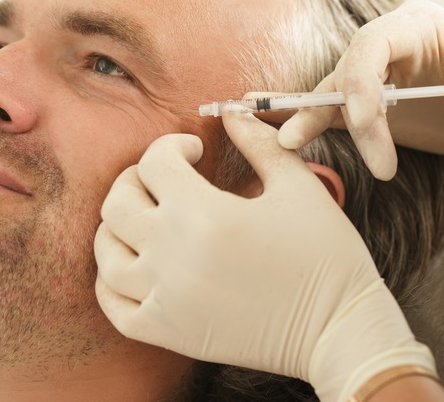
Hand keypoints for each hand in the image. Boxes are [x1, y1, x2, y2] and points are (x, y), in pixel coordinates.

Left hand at [94, 114, 434, 401]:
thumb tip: (230, 112)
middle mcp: (174, 255)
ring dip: (116, 227)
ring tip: (143, 220)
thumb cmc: (326, 254)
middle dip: (136, 178)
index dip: (172, 144)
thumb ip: (259, 142)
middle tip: (163, 179)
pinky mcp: (169, 332)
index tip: (194, 150)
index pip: (154, 162)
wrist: (337, 329)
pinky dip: (110, 282)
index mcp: (205, 213)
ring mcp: (166, 298)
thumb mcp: (299, 186)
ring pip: (106, 253)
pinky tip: (131, 266)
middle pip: (118, 203)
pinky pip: (113, 307)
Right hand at [275, 0, 443, 196]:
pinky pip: (334, 113)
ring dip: (307, 119)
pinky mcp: (371, 105)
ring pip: (331, 93)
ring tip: (285, 143)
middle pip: (346, 72)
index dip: (360, 86)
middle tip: (340, 154)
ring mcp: (377, 75)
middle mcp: (390, 45)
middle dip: (337, 113)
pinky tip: (283, 137)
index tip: (371, 130)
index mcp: (418, 26)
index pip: (371, 47)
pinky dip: (310, 125)